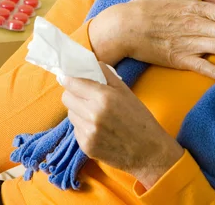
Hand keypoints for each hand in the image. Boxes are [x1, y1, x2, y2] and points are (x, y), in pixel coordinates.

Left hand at [61, 62, 183, 188]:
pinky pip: (76, 129)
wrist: (148, 152)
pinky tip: (97, 127)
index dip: (69, 78)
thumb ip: (106, 74)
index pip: (72, 83)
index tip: (68, 77)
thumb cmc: (139, 118)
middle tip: (84, 95)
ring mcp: (88, 132)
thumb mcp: (125, 91)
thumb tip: (90, 63)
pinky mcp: (86, 147)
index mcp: (103, 97)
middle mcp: (92, 114)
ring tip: (93, 112)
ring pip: (70, 113)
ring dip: (77, 110)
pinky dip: (83, 126)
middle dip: (73, 93)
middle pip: (66, 98)